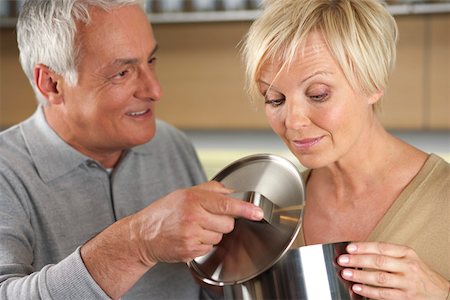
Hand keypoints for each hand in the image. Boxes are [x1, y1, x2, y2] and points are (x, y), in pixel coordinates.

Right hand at [128, 181, 262, 264]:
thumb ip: (211, 190)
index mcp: (193, 199)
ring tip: (195, 228)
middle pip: (228, 223)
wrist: (143, 234)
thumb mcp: (185, 193)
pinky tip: (191, 237)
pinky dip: (204, 244)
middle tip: (206, 218)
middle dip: (222, 221)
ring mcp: (191, 235)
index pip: (226, 203)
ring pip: (220, 236)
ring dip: (213, 233)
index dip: (245, 208)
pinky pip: (210, 247)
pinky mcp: (190, 251)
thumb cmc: (164, 212)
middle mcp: (193, 216)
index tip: (257, 212)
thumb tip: (233, 192)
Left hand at [337, 242, 449, 298]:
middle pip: (379, 261)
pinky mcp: (406, 298)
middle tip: (343, 260)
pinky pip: (384, 294)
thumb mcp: (407, 258)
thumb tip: (359, 252)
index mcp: (407, 253)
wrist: (440, 292)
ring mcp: (408, 283)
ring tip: (346, 273)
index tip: (349, 247)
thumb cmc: (418, 273)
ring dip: (360, 276)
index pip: (382, 247)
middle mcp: (408, 266)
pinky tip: (357, 288)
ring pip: (380, 278)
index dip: (364, 247)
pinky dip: (369, 291)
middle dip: (358, 260)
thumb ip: (387, 255)